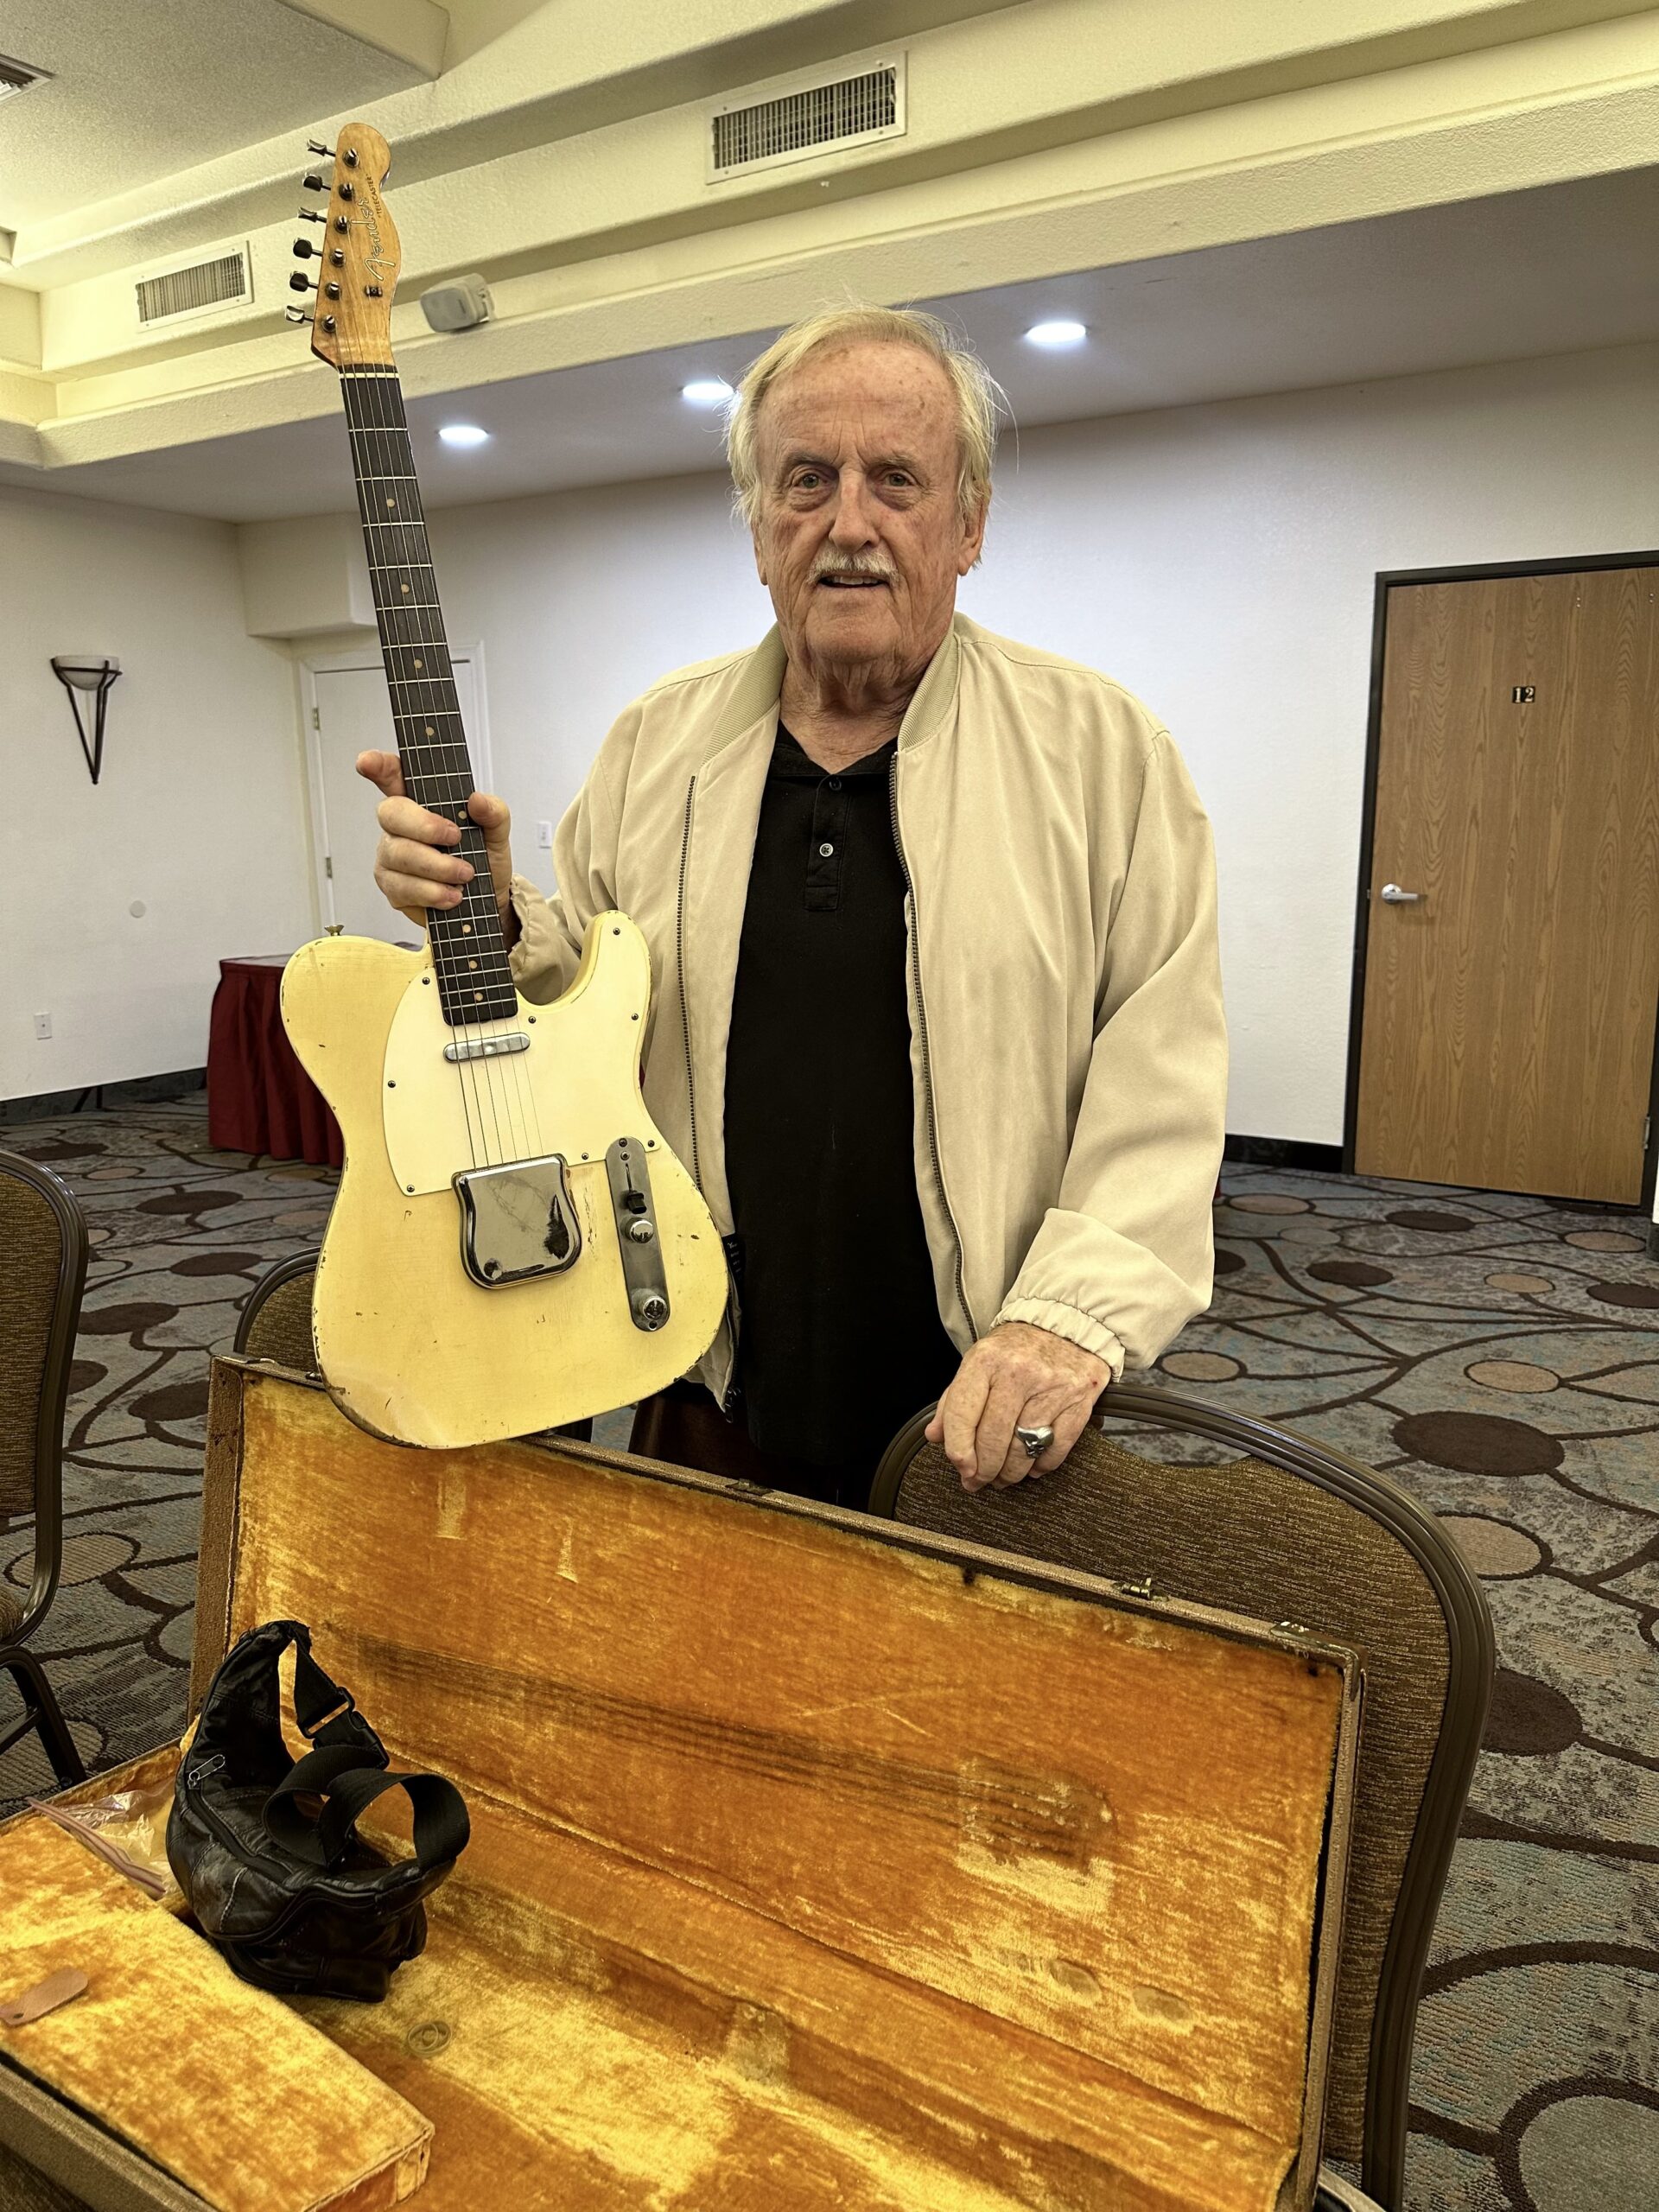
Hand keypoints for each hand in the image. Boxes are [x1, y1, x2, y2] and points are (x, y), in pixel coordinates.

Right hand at [357, 751, 515, 934]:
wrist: (489, 900)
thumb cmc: (485, 859)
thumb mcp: (496, 833)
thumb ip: (493, 812)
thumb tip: (478, 800)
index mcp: (421, 801)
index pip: (393, 776)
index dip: (379, 766)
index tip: (369, 762)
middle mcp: (399, 826)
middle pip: (391, 813)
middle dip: (424, 826)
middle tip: (455, 838)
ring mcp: (392, 856)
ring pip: (399, 854)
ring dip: (436, 866)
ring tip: (464, 875)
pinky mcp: (393, 888)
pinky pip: (403, 887)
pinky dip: (432, 892)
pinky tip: (451, 894)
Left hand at [925, 1322, 1108, 1491]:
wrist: (1067, 1324)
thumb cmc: (1017, 1348)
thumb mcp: (978, 1362)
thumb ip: (954, 1400)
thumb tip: (936, 1436)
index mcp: (986, 1361)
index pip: (962, 1414)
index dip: (958, 1450)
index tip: (960, 1467)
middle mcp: (1019, 1373)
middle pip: (994, 1439)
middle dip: (984, 1470)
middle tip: (979, 1481)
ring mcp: (1052, 1388)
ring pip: (1024, 1448)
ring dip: (1010, 1473)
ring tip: (1003, 1478)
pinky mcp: (1079, 1401)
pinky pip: (1057, 1448)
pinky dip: (1041, 1465)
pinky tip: (1032, 1467)